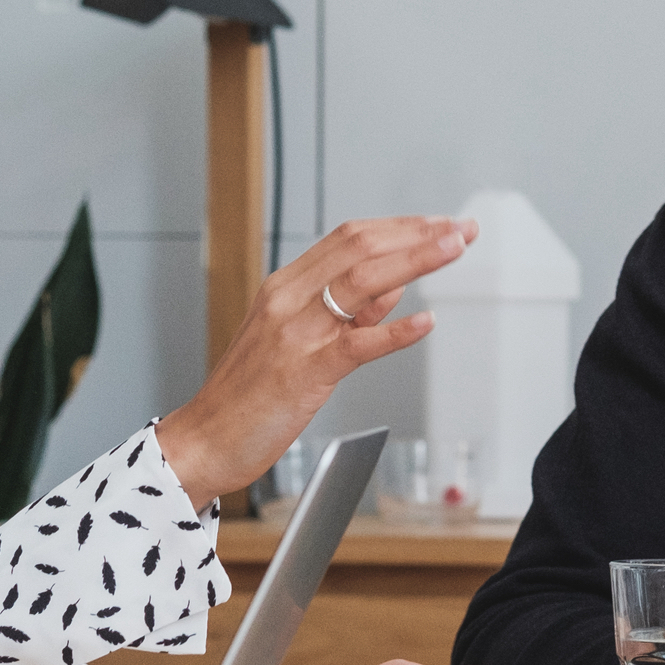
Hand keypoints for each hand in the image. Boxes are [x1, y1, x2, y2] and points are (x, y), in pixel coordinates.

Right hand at [152, 216, 477, 503]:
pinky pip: (357, 344)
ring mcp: (295, 334)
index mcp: (284, 287)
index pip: (349, 238)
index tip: (439, 224)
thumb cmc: (248, 396)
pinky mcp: (303, 372)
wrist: (204, 440)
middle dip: (417, 233)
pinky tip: (425, 321)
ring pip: (363, 282)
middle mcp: (288, 300)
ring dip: (415, 260)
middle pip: (360, 248)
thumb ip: (346, 311)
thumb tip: (395, 285)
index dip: (400, 226)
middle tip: (460, 228)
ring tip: (453, 249)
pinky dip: (395, 331)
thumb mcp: (294, 340)